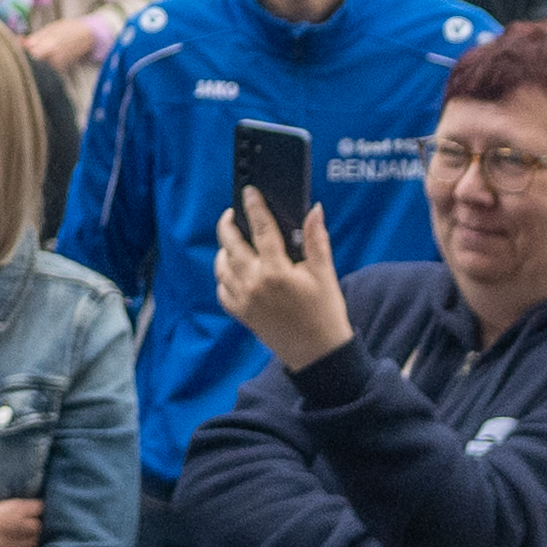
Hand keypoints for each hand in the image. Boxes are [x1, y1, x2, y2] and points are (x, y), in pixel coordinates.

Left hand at [210, 187, 351, 372]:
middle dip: (228, 225)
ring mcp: (244, 300)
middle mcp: (255, 283)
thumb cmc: (325, 313)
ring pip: (222, 267)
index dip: (255, 207)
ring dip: (224, 250)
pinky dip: (223, 277)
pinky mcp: (241, 314)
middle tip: (231, 214)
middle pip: (232, 245)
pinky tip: (232, 270)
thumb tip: (314, 210)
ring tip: (231, 240)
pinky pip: (222, 290)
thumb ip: (316, 240)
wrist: (317, 354)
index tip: (249, 192)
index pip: (262, 230)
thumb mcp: (325, 274)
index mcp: (277, 271)